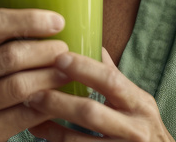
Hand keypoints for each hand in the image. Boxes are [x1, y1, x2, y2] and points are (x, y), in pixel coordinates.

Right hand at [0, 2, 72, 141]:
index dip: (29, 19)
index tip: (57, 20)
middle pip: (11, 55)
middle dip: (46, 50)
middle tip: (67, 49)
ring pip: (21, 86)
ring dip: (52, 77)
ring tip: (69, 71)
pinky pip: (25, 116)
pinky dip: (47, 105)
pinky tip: (60, 99)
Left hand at [27, 48, 174, 141]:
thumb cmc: (144, 130)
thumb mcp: (137, 102)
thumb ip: (114, 78)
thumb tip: (94, 44)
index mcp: (140, 104)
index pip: (110, 80)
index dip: (83, 68)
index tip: (58, 58)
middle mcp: (135, 129)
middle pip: (91, 112)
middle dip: (58, 102)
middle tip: (33, 93)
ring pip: (80, 141)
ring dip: (51, 128)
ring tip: (31, 117)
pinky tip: (42, 134)